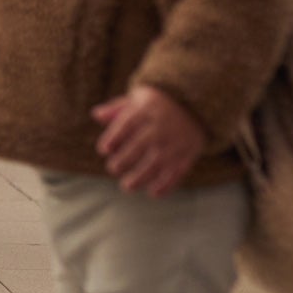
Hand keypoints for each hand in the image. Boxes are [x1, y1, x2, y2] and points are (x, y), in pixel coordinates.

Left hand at [92, 84, 207, 196]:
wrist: (196, 105)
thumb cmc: (157, 104)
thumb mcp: (138, 99)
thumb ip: (117, 109)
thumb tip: (96, 115)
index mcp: (147, 110)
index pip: (127, 124)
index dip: (114, 137)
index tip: (103, 150)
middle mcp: (162, 126)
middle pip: (140, 145)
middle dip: (124, 160)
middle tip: (113, 168)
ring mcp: (176, 141)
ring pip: (157, 162)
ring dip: (141, 177)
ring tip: (127, 186)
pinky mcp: (189, 153)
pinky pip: (178, 171)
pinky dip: (167, 184)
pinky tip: (154, 193)